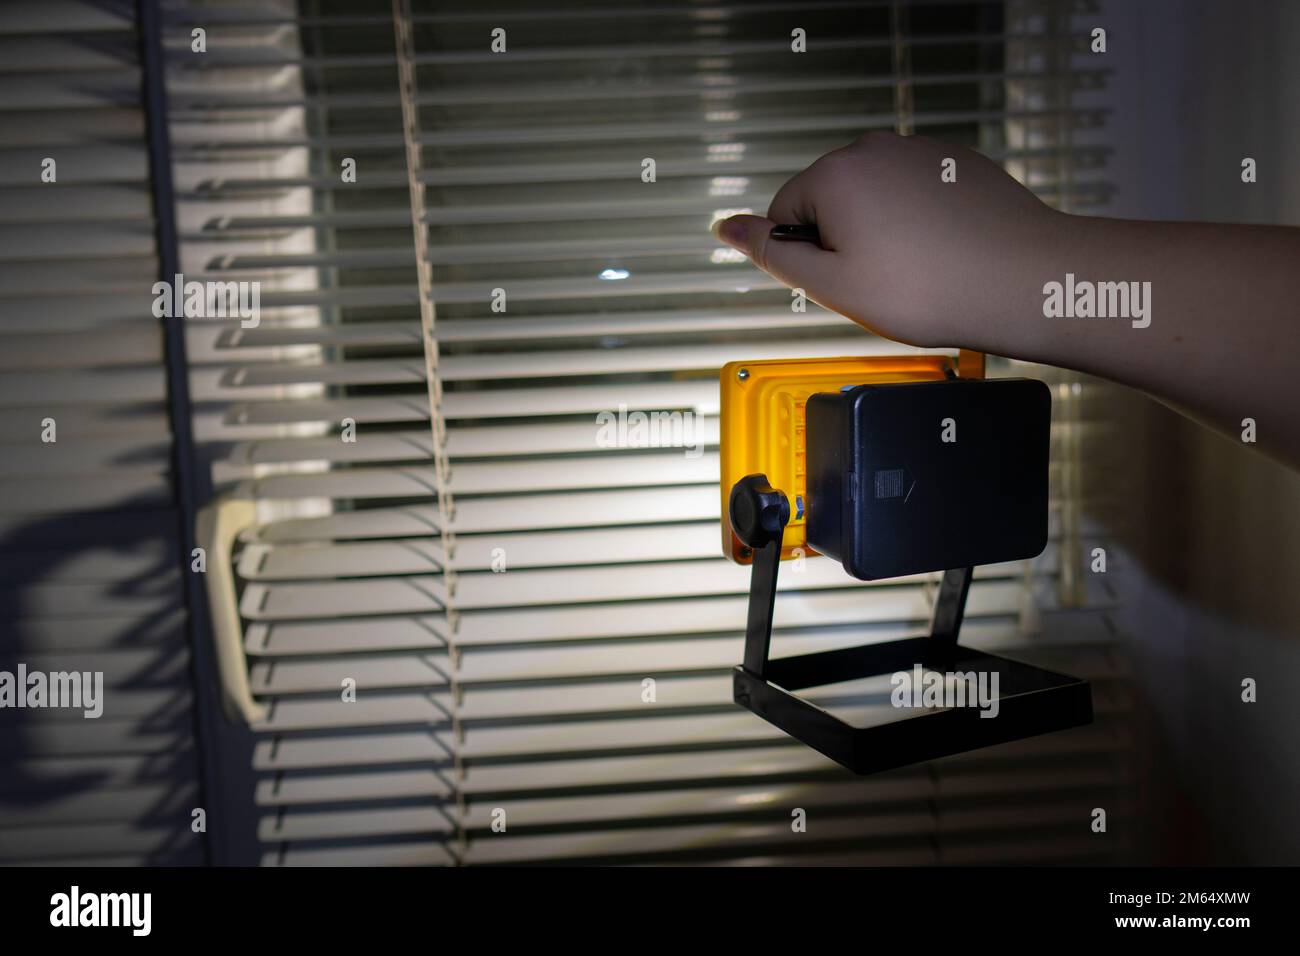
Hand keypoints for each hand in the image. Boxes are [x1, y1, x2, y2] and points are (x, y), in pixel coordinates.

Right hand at [712, 131, 1061, 348]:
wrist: (1021, 280)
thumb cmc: (930, 289)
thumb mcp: (833, 285)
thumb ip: (772, 254)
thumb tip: (727, 228)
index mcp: (835, 175)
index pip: (785, 216)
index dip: (808, 259)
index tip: (845, 283)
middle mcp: (873, 149)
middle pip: (828, 202)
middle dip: (843, 242)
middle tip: (882, 283)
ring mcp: (919, 151)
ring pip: (874, 200)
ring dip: (881, 234)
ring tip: (917, 271)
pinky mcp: (956, 163)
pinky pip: (914, 195)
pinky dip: (919, 224)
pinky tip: (942, 254)